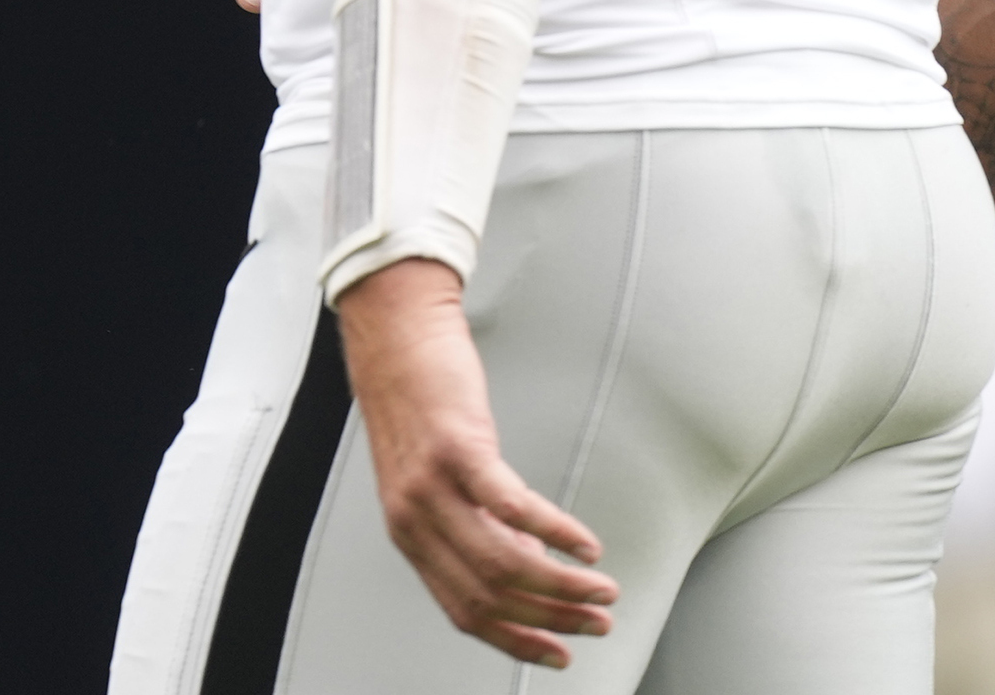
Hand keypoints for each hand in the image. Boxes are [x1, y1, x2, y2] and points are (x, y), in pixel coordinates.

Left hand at [336, 260, 614, 665]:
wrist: (392, 338)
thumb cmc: (417, 406)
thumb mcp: (434, 482)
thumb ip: (474, 527)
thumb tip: (528, 563)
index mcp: (410, 534)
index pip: (464, 611)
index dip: (516, 641)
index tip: (559, 655)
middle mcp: (414, 518)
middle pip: (491, 595)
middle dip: (554, 619)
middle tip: (598, 622)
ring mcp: (432, 485)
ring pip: (505, 561)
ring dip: (564, 585)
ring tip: (602, 588)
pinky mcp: (457, 448)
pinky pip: (513, 506)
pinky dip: (557, 531)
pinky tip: (585, 544)